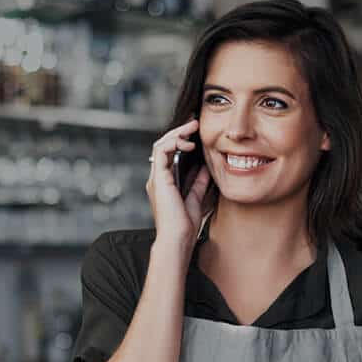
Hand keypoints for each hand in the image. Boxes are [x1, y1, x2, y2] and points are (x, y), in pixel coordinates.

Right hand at [145, 119, 210, 249]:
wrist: (178, 238)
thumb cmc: (185, 224)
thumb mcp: (195, 197)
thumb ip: (198, 182)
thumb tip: (205, 167)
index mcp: (165, 183)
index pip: (168, 154)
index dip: (181, 140)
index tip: (196, 133)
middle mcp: (158, 179)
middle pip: (163, 146)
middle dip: (178, 132)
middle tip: (194, 123)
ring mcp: (156, 178)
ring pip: (160, 145)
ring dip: (176, 133)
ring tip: (192, 128)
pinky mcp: (158, 178)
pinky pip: (160, 151)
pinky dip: (173, 142)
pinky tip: (188, 143)